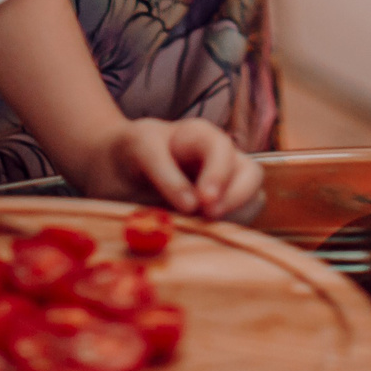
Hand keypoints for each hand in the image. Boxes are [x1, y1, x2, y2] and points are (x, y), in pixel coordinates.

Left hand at [76, 118, 264, 221]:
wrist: (118, 167)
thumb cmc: (131, 152)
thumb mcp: (139, 150)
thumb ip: (164, 174)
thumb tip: (194, 207)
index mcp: (199, 136)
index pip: (218, 149)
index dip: (216, 174)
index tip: (203, 201)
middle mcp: (220, 159)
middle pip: (249, 172)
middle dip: (235, 196)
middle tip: (210, 217)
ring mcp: (226, 184)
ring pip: (253, 197)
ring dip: (236, 215)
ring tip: (208, 229)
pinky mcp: (224, 208)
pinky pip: (243, 218)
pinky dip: (232, 228)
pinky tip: (207, 234)